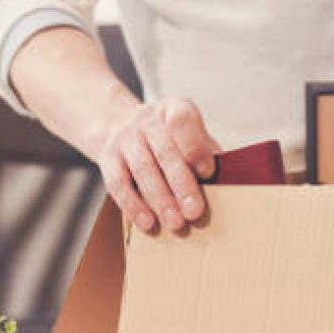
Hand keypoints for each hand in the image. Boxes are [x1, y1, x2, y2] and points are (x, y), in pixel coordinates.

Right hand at [90, 97, 220, 232]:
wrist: (118, 125)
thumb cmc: (167, 138)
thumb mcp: (188, 134)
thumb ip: (205, 153)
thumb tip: (226, 183)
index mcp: (173, 109)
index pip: (182, 120)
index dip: (195, 146)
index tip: (208, 171)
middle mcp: (147, 119)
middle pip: (165, 151)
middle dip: (182, 184)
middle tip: (195, 211)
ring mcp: (124, 136)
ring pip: (143, 169)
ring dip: (160, 199)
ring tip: (175, 223)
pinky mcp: (107, 156)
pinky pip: (118, 183)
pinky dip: (133, 205)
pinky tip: (148, 223)